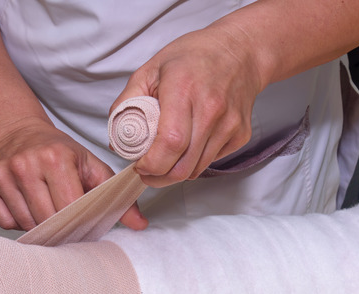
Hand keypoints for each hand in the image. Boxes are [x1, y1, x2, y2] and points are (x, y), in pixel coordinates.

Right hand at [0, 118, 147, 230]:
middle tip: (63, 218)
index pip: (69, 208)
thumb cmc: (59, 152)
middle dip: (58, 226)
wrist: (18, 130)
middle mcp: (24, 163)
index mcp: (55, 158)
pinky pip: (2, 221)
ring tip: (42, 206)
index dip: (78, 221)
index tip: (81, 220)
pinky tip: (23, 204)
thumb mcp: (90, 165)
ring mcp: (1, 173)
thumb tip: (140, 224)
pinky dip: (14, 220)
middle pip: (46, 220)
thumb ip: (115, 195)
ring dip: (36, 224)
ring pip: (23, 223)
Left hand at [111, 25, 263, 186]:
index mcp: (183, 89)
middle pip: (182, 166)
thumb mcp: (151, 69)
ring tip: (165, 158)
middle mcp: (210, 109)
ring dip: (175, 172)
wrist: (240, 51)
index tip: (139, 165)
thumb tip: (117, 138)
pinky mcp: (241, 134)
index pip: (170, 143)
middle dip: (159, 177)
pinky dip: (196, 161)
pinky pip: (212, 161)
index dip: (151, 164)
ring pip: (196, 170)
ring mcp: (229, 124)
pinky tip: (189, 144)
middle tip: (147, 170)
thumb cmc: (194, 57)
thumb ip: (128, 102)